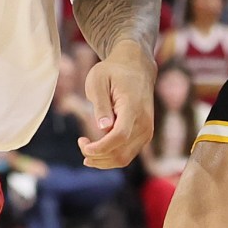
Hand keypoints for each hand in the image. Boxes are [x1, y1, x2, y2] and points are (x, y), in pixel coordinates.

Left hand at [76, 42, 153, 168]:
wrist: (136, 68)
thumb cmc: (113, 72)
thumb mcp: (98, 80)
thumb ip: (101, 105)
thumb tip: (103, 128)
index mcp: (133, 108)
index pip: (119, 136)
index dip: (100, 147)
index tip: (83, 145)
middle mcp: (144, 124)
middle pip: (120, 153)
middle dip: (97, 156)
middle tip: (81, 143)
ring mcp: (146, 132)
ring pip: (124, 159)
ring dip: (102, 160)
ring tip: (85, 147)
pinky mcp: (144, 136)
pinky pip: (127, 155)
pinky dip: (110, 157)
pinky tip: (96, 149)